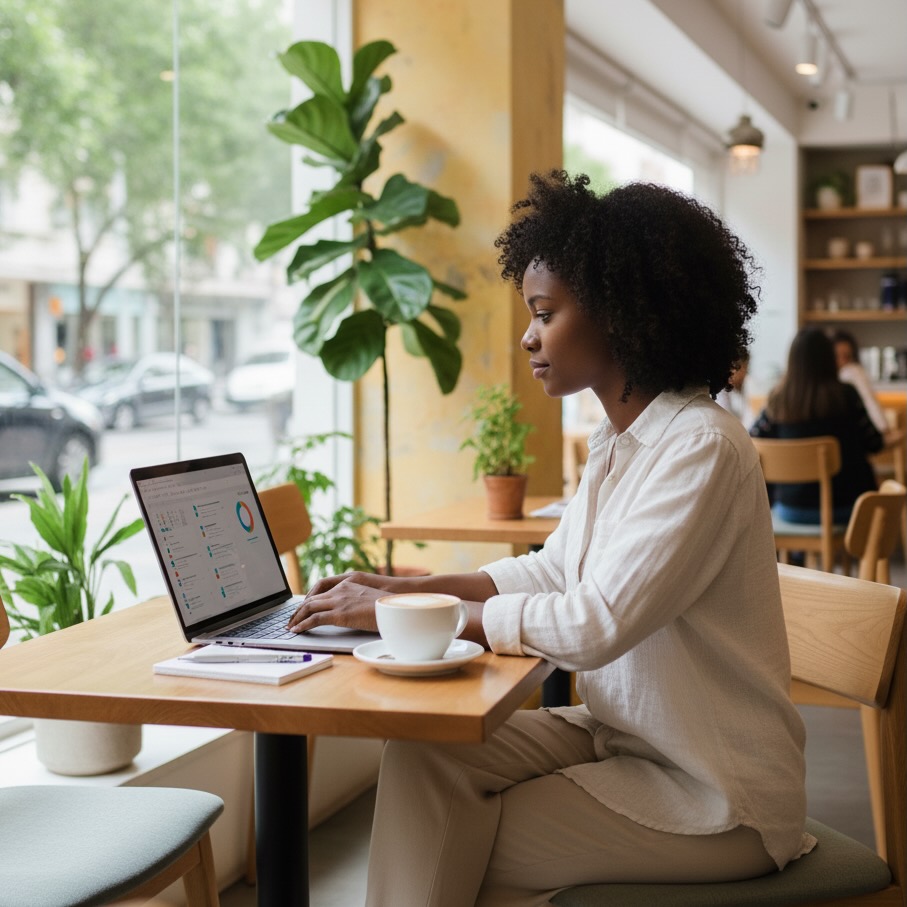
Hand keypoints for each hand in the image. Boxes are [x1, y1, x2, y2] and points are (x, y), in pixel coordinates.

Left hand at [286, 571, 403, 632]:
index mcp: (348, 583)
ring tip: (290, 627)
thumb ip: (358, 600)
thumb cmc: (387, 605)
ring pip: (309, 607)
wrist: (396, 606)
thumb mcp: (370, 597)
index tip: (303, 609)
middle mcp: (341, 590)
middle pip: (312, 598)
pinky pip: (315, 619)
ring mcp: (339, 601)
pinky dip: (303, 625)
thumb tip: (354, 611)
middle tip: (291, 620)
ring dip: (297, 618)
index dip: (309, 600)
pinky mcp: (340, 614)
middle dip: (299, 610)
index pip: (321, 589)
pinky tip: (297, 630)